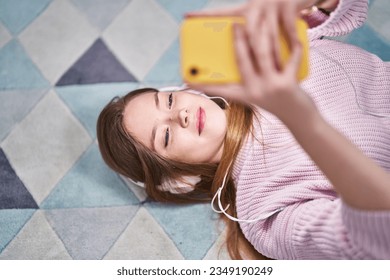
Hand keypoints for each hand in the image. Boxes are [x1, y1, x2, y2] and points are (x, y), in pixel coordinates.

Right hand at [187, 0, 314, 122]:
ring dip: (262, 34)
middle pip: (242, 59)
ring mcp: (271, 87)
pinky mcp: (288, 85)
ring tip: (261, 20)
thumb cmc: (278, 103)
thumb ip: (250, 80)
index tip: (187, 80)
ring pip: (263, 54)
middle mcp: (255, 91)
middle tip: (235, 25)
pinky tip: (295, 39)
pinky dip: (295, 48)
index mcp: (244, 95)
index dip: (203, 84)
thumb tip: (246, 60)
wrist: (300, 119)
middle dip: (238, 40)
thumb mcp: (258, 95)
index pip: (220, 89)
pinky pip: (291, 60)